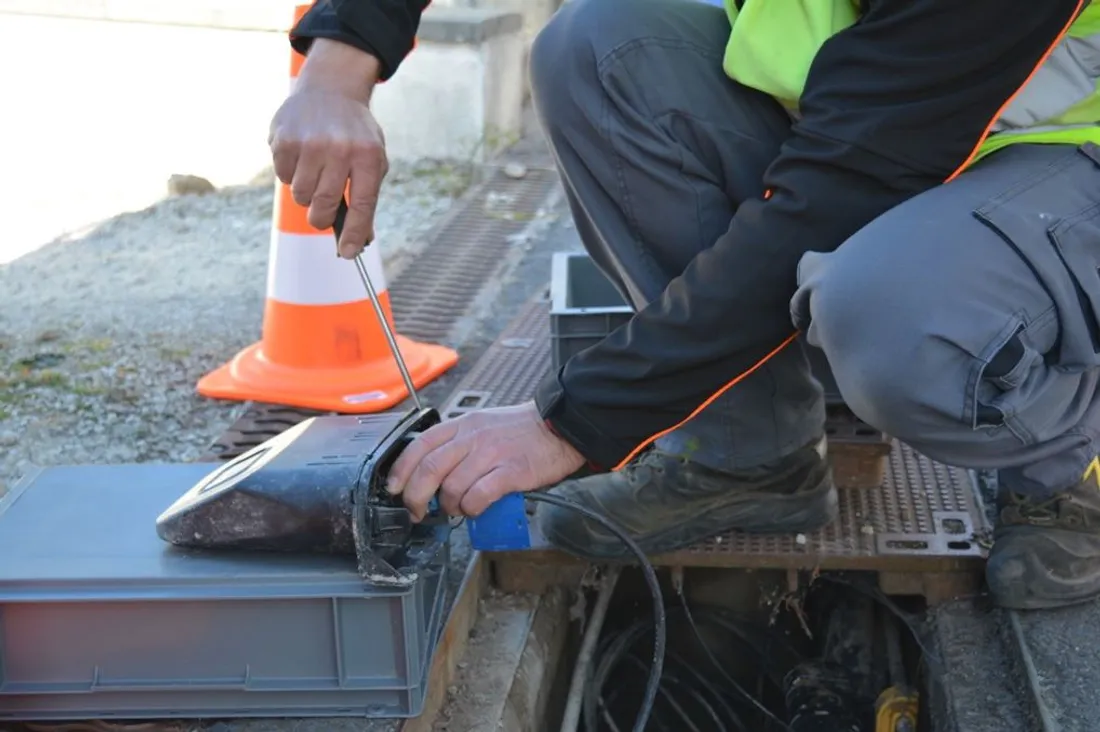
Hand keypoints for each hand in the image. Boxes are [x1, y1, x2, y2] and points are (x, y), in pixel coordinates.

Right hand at [268, 39, 386, 257]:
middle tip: (322, 214)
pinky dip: (291, 174)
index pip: (362, 205)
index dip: (354, 233)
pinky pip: (283, 177)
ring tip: (315, 171)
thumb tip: (357, 242)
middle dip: (322, 218)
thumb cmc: (355, 135)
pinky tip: (301, 156)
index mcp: (368, 155)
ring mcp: (310, 142)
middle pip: (325, 205)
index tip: (348, 253)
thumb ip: (365, 198)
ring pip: (301, 195)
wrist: (330, 90)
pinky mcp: (284, 139)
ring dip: (306, 193)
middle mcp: (339, 148)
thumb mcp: (372, 160)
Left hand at [388, 401, 585, 521]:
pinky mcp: (510, 472)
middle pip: (429, 469)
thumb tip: (434, 476)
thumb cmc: (522, 431)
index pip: (420, 445)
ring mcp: (492, 454)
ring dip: (449, 506)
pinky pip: (479, 496)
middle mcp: (473, 437)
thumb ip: (458, 445)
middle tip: (418, 511)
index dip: (401, 470)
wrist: (560, 427)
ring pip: (452, 487)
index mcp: (463, 425)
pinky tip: (475, 509)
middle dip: (416, 496)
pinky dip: (471, 508)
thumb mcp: (483, 425)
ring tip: (458, 509)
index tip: (394, 489)